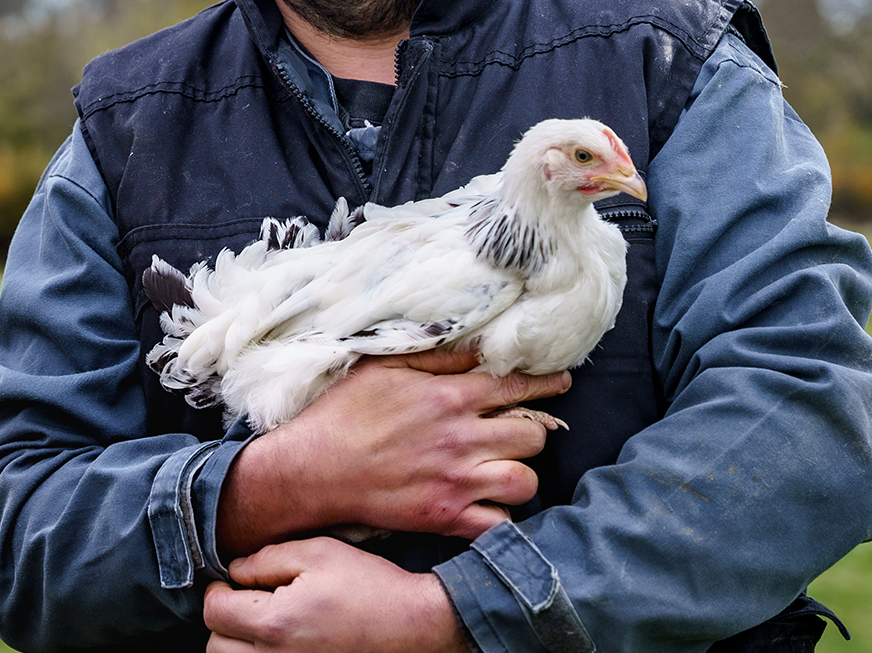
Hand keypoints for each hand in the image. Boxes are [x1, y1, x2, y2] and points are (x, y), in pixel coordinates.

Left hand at [204, 537, 472, 652]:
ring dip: (238, 644)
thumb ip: (267, 559)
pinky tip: (282, 643)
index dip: (218, 590)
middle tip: (249, 603)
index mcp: (276, 623)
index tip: (234, 582)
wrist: (417, 626)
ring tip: (265, 625)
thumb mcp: (319, 553)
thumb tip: (234, 571)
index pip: (214, 611)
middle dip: (225, 621)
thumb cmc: (371, 586)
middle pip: (216, 646)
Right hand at [218, 347, 568, 556]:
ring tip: (504, 468)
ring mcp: (456, 481)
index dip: (547, 383)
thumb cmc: (343, 413)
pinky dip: (500, 517)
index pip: (519, 387)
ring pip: (525, 481)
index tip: (560, 382)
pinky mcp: (445, 517)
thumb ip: (439, 356)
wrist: (311, 469)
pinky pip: (498, 524)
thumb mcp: (385, 366)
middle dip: (531, 431)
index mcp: (451, 397)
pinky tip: (489, 505)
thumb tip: (483, 347)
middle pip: (533, 436)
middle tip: (517, 431)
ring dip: (520, 474)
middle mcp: (462, 439)